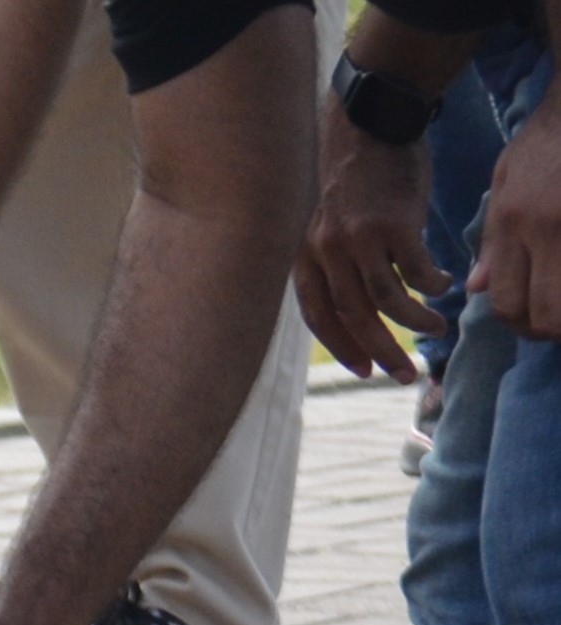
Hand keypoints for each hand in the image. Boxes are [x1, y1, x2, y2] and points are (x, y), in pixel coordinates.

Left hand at [300, 107, 446, 379]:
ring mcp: (357, 239)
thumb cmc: (352, 178)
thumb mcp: (325, 223)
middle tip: (405, 374)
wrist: (369, 126)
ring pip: (385, 301)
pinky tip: (443, 287)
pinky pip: (415, 271)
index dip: (342, 346)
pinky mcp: (393, 225)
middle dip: (380, 351)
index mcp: (305, 256)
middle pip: (352, 317)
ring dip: (414, 322)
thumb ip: (330, 261)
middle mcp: (325, 252)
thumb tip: (351, 303)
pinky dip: (431, 286)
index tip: (364, 369)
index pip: (318, 316)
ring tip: (437, 327)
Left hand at [479, 100, 560, 337]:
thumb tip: (478, 288)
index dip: (517, 320)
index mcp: (516, 222)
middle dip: (549, 328)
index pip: (506, 299)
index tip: (526, 319)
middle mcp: (549, 228)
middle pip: (547, 314)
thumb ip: (495, 240)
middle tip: (552, 323)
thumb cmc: (547, 139)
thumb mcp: (506, 181)